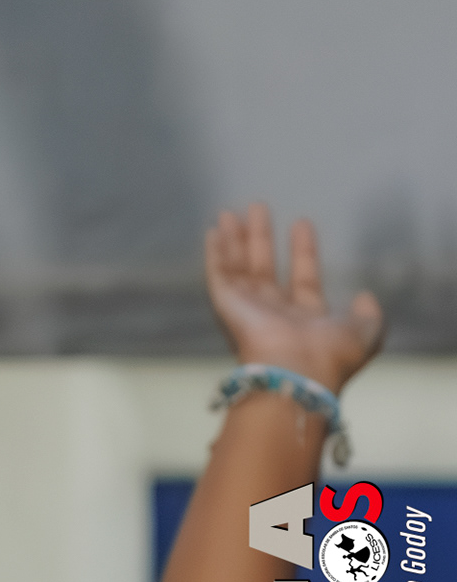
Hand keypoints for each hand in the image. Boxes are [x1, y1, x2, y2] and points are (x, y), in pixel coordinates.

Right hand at [205, 203, 383, 396]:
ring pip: (238, 269)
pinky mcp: (227, 307)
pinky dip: (215, 254)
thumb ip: (368, 316)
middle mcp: (274, 314)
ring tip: (231, 211)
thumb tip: (365, 296)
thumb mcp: (364, 333)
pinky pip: (218, 276)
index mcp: (305, 320)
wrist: (295, 372)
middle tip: (258, 209)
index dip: (303, 251)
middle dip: (261, 240)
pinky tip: (214, 232)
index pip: (303, 278)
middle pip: (264, 269)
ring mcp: (248, 311)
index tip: (302, 223)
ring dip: (235, 240)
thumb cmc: (330, 356)